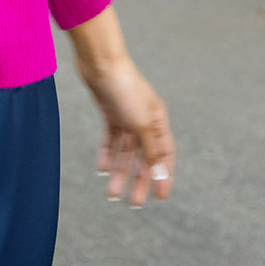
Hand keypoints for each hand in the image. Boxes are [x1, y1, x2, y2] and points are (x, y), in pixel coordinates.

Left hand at [66, 6, 174, 207]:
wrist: (99, 61)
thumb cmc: (124, 88)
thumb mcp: (140, 123)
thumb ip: (151, 149)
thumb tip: (160, 174)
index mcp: (158, 121)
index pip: (164, 155)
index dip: (163, 176)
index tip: (160, 198)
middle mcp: (144, 119)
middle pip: (143, 156)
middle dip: (138, 180)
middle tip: (133, 204)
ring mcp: (126, 115)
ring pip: (124, 151)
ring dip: (119, 172)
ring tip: (111, 193)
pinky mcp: (109, 111)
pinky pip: (110, 139)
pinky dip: (107, 154)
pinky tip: (102, 169)